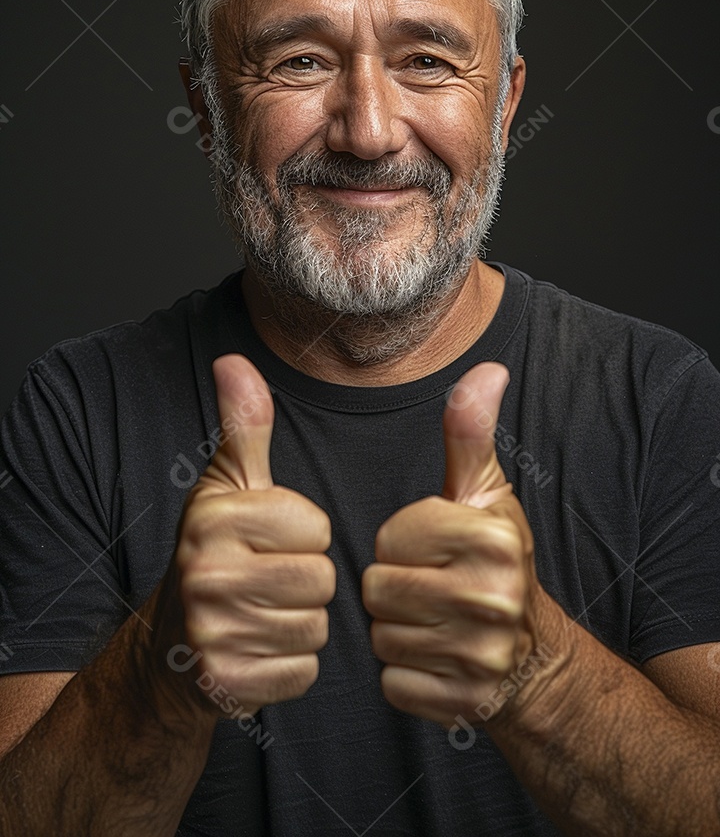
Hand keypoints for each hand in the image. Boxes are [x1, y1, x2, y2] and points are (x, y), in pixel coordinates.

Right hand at [160, 355, 335, 717]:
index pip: (316, 528)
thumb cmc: (214, 553)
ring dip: (300, 625)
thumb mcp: (227, 486)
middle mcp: (206, 573)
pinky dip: (290, 666)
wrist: (170, 647)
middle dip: (305, 583)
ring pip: (316, 627)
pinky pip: (303, 671)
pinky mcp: (225, 681)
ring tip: (263, 614)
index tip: (270, 542)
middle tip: (268, 583)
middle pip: (321, 580)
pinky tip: (260, 651)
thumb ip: (244, 427)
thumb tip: (234, 362)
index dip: (304, 535)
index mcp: (214, 518)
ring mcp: (212, 632)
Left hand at [362, 362, 536, 727]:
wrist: (531, 654)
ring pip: (380, 637)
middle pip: (377, 588)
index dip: (401, 541)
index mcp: (491, 538)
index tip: (431, 548)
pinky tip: (435, 658)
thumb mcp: (485, 492)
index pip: (389, 537)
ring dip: (396, 630)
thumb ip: (470, 432)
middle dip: (392, 586)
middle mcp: (492, 597)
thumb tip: (487, 369)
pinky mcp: (463, 703)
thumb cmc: (494, 560)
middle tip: (428, 586)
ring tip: (432, 621)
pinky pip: (392, 683)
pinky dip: (405, 674)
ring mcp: (480, 656)